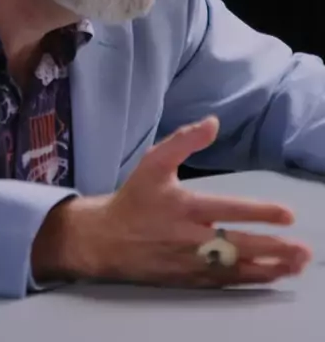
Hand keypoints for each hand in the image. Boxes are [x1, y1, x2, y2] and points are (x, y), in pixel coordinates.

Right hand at [32, 117, 311, 286]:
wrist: (106, 240)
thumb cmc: (135, 198)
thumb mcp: (153, 162)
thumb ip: (184, 140)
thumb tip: (212, 122)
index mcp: (184, 206)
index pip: (228, 210)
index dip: (259, 213)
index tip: (286, 215)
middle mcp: (190, 238)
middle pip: (239, 245)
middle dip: (273, 249)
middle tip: (301, 250)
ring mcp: (191, 262)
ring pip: (236, 268)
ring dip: (268, 268)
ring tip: (294, 265)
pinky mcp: (189, 279)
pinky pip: (224, 283)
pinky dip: (249, 281)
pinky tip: (268, 277)